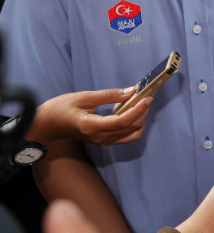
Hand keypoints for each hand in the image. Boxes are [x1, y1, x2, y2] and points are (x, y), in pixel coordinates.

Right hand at [28, 88, 151, 145]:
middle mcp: (100, 138)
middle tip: (147, 94)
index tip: (148, 97)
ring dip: (140, 118)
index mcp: (92, 127)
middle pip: (130, 128)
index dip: (138, 110)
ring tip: (140, 102)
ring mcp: (102, 141)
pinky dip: (134, 124)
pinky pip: (126, 136)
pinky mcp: (104, 140)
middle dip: (143, 111)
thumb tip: (131, 91)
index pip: (122, 122)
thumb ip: (108, 95)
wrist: (46, 125)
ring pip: (131, 134)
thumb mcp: (83, 97)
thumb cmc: (60, 109)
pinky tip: (132, 111)